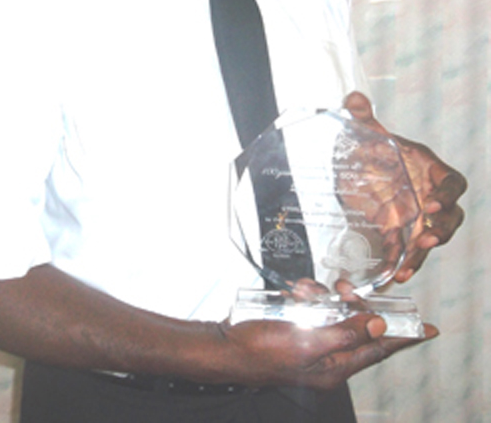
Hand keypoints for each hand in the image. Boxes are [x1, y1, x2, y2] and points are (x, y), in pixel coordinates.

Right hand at [218, 311, 436, 388]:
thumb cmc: (263, 351)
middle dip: (354, 303)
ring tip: (306, 292)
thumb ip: (346, 333)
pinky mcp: (299, 331)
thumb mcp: (307, 342)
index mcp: (336, 367)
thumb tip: (378, 323)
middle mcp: (329, 357)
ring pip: (337, 312)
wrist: (226, 348)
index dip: (405, 337)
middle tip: (343, 288)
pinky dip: (308, 298)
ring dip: (325, 297)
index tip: (430, 328)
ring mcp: (314, 344)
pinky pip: (316, 309)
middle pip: (360, 326)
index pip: (380, 350)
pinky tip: (294, 293)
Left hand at [343, 91, 466, 281]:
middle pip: (451, 217)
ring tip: (407, 268)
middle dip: (442, 232)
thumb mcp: (364, 131)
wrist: (353, 167)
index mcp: (428, 169)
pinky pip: (408, 252)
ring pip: (432, 240)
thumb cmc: (370, 146)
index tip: (431, 208)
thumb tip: (354, 99)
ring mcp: (417, 217)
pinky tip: (393, 275)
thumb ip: (361, 116)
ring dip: (423, 255)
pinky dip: (404, 264)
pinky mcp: (401, 233)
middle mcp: (428, 195)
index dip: (447, 196)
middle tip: (424, 241)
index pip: (452, 183)